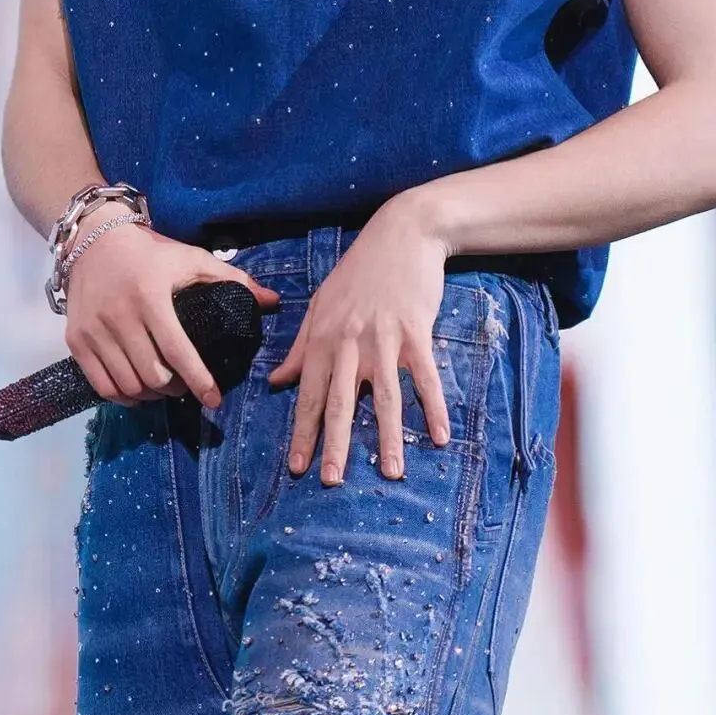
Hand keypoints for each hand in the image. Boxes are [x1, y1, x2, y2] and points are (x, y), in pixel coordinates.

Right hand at [64, 219, 279, 408]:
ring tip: (164, 389)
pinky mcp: (76, 340)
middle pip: (153, 375)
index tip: (214, 400)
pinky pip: (102, 385)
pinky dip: (123, 397)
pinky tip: (138, 392)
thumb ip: (232, 279)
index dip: (199, 381)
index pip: (177, 351)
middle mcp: (119, 316)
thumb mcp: (192, 259)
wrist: (93, 241)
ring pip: (128, 385)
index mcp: (151, 297)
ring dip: (151, 396)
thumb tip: (273, 301)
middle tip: (187, 387)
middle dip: (176, 389)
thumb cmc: (150, 254)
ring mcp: (94, 330)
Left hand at [266, 198, 451, 483]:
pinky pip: (425, 376)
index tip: (296, 466)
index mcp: (322, 337)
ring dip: (388, 436)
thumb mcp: (321, 304)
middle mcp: (348, 342)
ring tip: (391, 472)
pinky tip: (439, 435)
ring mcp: (384, 337)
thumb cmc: (359, 271)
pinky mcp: (416, 331)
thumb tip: (276, 381)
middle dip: (335, 444)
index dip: (302, 432)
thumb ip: (300, 346)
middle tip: (330, 481)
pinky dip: (432, 406)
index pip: (308, 393)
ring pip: (384, 396)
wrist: (402, 234)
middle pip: (340, 402)